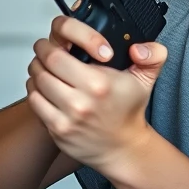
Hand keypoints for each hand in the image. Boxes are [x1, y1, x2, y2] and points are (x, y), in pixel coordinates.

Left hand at [25, 15, 166, 172]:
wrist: (123, 147)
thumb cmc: (128, 111)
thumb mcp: (146, 79)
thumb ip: (153, 55)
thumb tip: (138, 48)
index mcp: (100, 84)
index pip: (59, 54)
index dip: (55, 42)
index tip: (62, 42)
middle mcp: (81, 102)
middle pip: (44, 65)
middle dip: (43, 52)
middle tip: (48, 49)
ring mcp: (67, 117)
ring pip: (36, 81)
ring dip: (37, 70)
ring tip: (47, 67)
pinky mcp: (56, 129)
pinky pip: (34, 102)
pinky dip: (36, 90)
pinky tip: (46, 86)